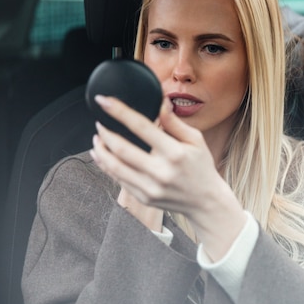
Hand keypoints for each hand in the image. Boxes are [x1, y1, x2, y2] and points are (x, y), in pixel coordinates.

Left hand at [90, 95, 246, 260]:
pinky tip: (103, 156)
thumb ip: (174, 122)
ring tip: (97, 138)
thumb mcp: (196, 141)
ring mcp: (150, 187)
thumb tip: (160, 101)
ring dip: (101, 150)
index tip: (103, 101)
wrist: (205, 202)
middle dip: (105, 132)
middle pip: (121, 148)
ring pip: (114, 166)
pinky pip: (118, 179)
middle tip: (99, 122)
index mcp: (174, 153)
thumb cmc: (201, 167)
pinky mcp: (143, 197)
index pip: (141, 127)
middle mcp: (160, 171)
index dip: (119, 111)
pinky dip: (106, 166)